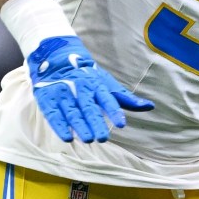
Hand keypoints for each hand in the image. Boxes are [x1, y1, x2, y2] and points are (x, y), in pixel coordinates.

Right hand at [27, 35, 153, 142]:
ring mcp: (64, 93)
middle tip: (103, 138)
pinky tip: (67, 137)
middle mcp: (81, 88)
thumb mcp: (108, 84)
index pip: (107, 98)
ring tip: (88, 139)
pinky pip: (53, 114)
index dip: (114, 111)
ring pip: (73, 112)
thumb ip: (126, 98)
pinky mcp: (48, 99)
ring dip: (80, 126)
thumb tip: (150, 106)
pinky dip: (60, 126)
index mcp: (97, 84)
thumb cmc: (89, 77)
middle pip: (89, 107)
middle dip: (96, 122)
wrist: (59, 59)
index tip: (121, 124)